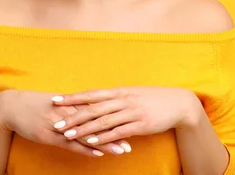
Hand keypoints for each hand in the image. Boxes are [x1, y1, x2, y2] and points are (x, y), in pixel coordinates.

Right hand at [0, 90, 131, 156]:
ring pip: (86, 134)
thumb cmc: (35, 104)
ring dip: (104, 143)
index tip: (129, 123)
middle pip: (96, 123)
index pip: (97, 111)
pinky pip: (70, 144)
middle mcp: (68, 112)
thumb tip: (89, 109)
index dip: (113, 118)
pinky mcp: (49, 135)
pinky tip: (97, 153)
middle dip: (114, 132)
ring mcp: (59, 124)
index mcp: (71, 103)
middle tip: (131, 140)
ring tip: (120, 150)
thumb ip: (72, 106)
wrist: (11, 107)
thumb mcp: (55, 103)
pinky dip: (84, 148)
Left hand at [51, 86, 201, 145]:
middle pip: (93, 108)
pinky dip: (105, 137)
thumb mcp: (132, 94)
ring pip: (103, 121)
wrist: (178, 103)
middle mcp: (123, 99)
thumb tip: (97, 101)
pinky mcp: (141, 124)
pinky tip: (93, 142)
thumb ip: (115, 98)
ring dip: (85, 129)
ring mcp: (132, 112)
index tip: (56, 100)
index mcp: (119, 91)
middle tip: (57, 123)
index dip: (72, 97)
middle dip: (73, 116)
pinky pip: (119, 132)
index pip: (91, 94)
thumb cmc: (153, 98)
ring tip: (69, 135)